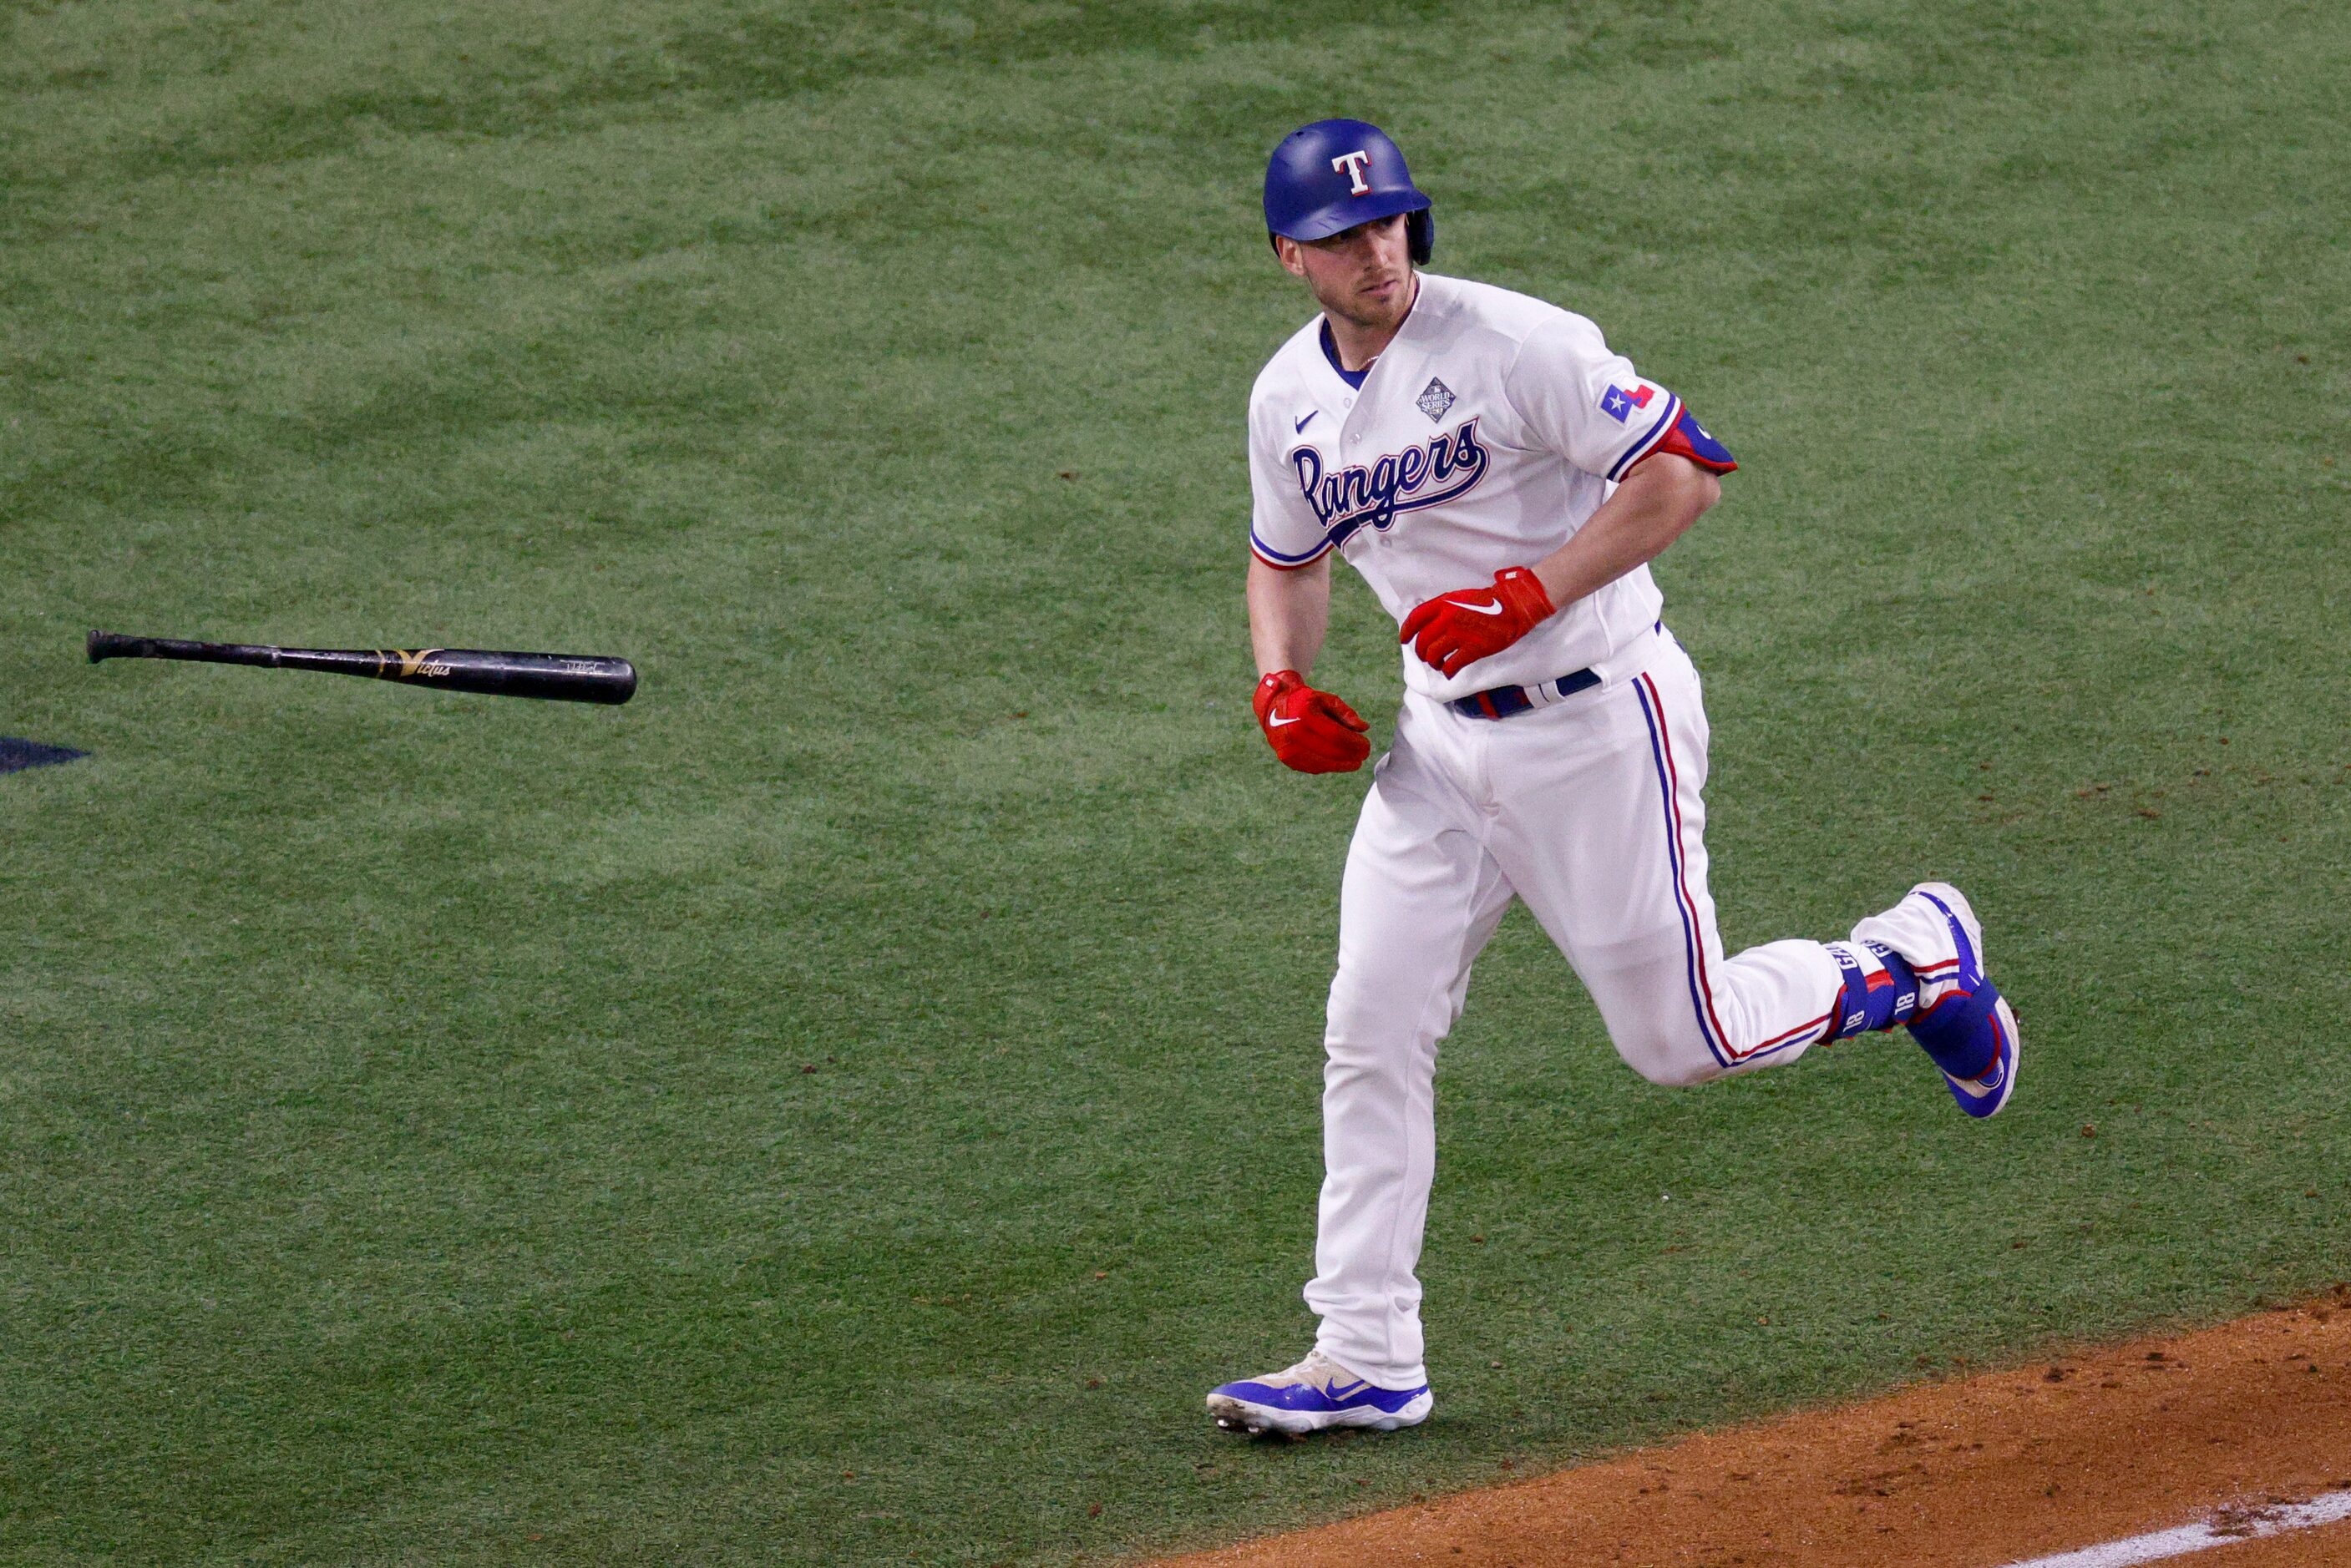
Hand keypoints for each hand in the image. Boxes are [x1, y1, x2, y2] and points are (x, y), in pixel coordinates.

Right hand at [1253, 670, 1370, 772]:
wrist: (1273, 708)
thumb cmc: (1305, 702)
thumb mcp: (1326, 699)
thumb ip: (1346, 713)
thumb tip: (1364, 728)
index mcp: (1305, 715)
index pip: (1336, 735)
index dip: (1355, 743)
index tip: (1367, 746)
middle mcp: (1294, 733)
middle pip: (1332, 752)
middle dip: (1352, 755)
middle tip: (1364, 755)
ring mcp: (1289, 749)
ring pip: (1324, 764)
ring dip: (1343, 764)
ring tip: (1355, 761)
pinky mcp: (1288, 760)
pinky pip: (1314, 768)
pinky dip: (1329, 766)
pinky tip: (1339, 762)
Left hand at [1399, 566, 1556, 677]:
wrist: (1513, 605)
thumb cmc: (1488, 602)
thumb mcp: (1460, 597)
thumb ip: (1443, 609)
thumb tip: (1429, 625)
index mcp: (1443, 603)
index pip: (1415, 619)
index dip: (1406, 632)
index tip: (1404, 640)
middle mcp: (1447, 619)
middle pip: (1422, 642)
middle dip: (1421, 652)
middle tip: (1427, 657)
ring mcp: (1459, 634)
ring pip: (1434, 655)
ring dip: (1434, 663)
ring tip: (1439, 664)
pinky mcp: (1473, 649)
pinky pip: (1452, 665)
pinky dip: (1448, 671)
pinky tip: (1450, 672)